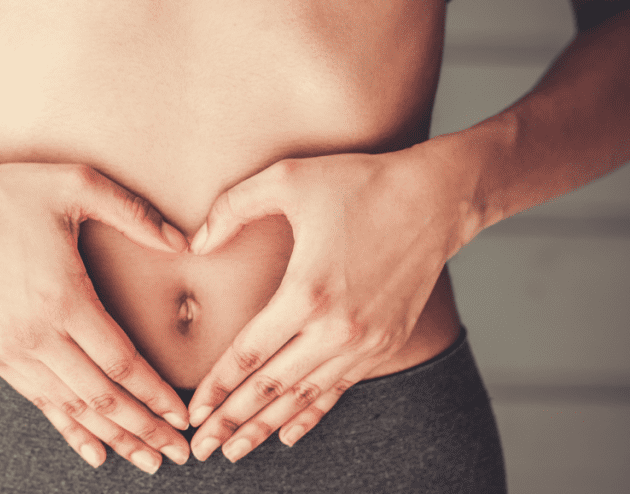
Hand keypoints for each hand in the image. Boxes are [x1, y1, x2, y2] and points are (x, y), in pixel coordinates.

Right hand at [0, 156, 191, 472]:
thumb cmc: (10, 192)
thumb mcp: (76, 183)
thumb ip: (134, 212)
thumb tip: (184, 242)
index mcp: (62, 297)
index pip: (120, 362)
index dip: (155, 394)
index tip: (183, 415)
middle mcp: (35, 333)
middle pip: (100, 396)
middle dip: (144, 429)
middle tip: (179, 453)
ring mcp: (11, 349)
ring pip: (72, 407)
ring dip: (113, 437)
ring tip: (148, 460)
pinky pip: (39, 402)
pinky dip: (70, 430)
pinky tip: (95, 452)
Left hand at [185, 143, 480, 461]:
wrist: (437, 198)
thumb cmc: (359, 182)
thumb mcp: (286, 177)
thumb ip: (231, 207)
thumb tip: (195, 244)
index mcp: (307, 291)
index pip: (250, 353)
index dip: (218, 386)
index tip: (192, 412)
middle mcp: (337, 328)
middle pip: (272, 388)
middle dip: (232, 422)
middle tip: (199, 450)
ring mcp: (365, 341)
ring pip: (305, 396)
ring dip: (267, 427)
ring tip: (234, 451)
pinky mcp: (385, 343)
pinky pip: (340, 389)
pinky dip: (312, 415)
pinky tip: (288, 435)